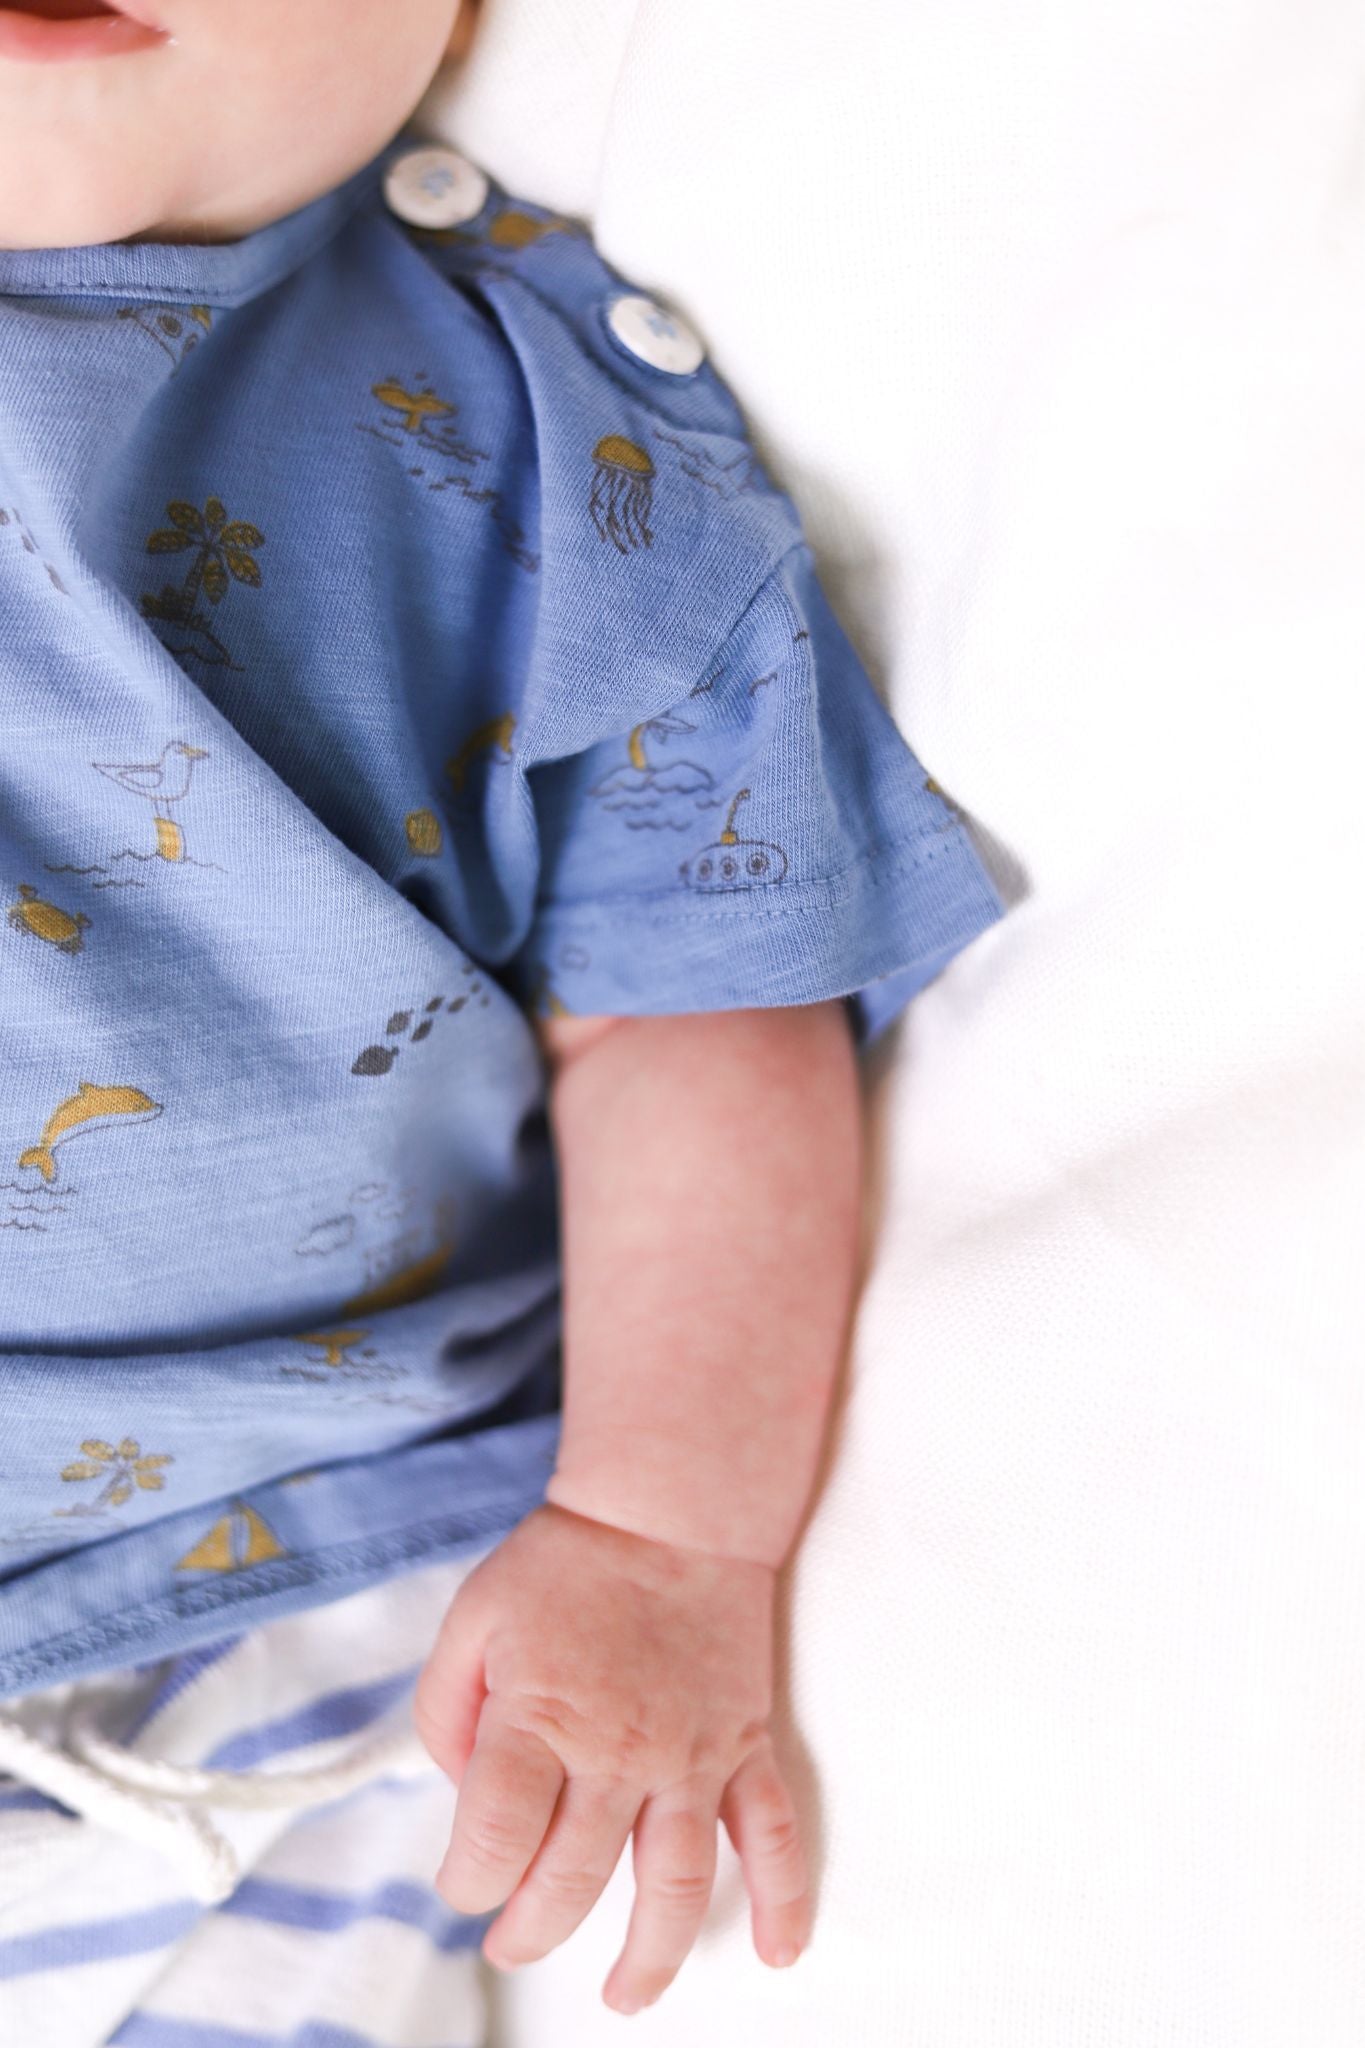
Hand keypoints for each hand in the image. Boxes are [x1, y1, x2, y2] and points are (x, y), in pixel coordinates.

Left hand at [413, 1500, 811, 2013]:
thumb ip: (444, 1712)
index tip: (463, 1880)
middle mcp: (617, 1753)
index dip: (467, 1881)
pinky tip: (779, 1951)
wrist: (671, 1509)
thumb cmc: (567, 1563)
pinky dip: (785, 1899)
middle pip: (573, 1880)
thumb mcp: (472, 1620)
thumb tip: (463, 1792)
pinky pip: (773, 1834)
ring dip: (650, 1956)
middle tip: (512, 1939)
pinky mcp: (743, 1745)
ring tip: (625, 1995)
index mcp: (540, 1720)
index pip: (495, 1841)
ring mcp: (690, 1757)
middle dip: (530, 1928)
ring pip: (674, 1885)